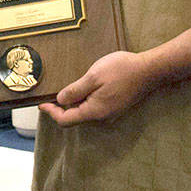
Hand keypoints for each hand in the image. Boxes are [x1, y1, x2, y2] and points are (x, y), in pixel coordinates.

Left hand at [39, 50, 155, 126]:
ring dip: (72, 104)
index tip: (41, 104)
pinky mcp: (115, 107)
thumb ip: (75, 91)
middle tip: (49, 96)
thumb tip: (60, 101)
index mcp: (95, 111)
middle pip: (74, 118)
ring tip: (64, 90)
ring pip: (84, 113)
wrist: (149, 70)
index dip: (51, 113)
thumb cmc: (122, 70)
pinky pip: (93, 108)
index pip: (66, 120)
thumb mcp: (93, 77)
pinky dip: (83, 101)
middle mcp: (102, 117)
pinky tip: (82, 88)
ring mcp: (110, 113)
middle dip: (60, 109)